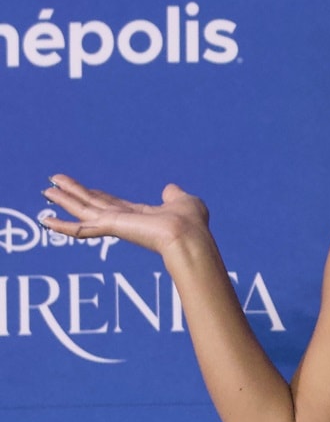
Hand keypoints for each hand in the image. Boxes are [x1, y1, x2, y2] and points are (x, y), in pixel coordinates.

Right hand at [42, 175, 210, 255]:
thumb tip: (170, 189)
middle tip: (52, 185)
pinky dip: (63, 226)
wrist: (190, 236)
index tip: (83, 189)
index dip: (96, 195)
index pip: (112, 204)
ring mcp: (117, 225)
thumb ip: (174, 195)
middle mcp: (125, 221)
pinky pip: (82, 228)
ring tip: (46, 191)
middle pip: (93, 204)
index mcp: (140, 215)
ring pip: (83, 210)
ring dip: (64, 200)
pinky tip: (46, 221)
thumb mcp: (183, 202)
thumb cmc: (191, 223)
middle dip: (73, 194)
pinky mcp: (112, 228)